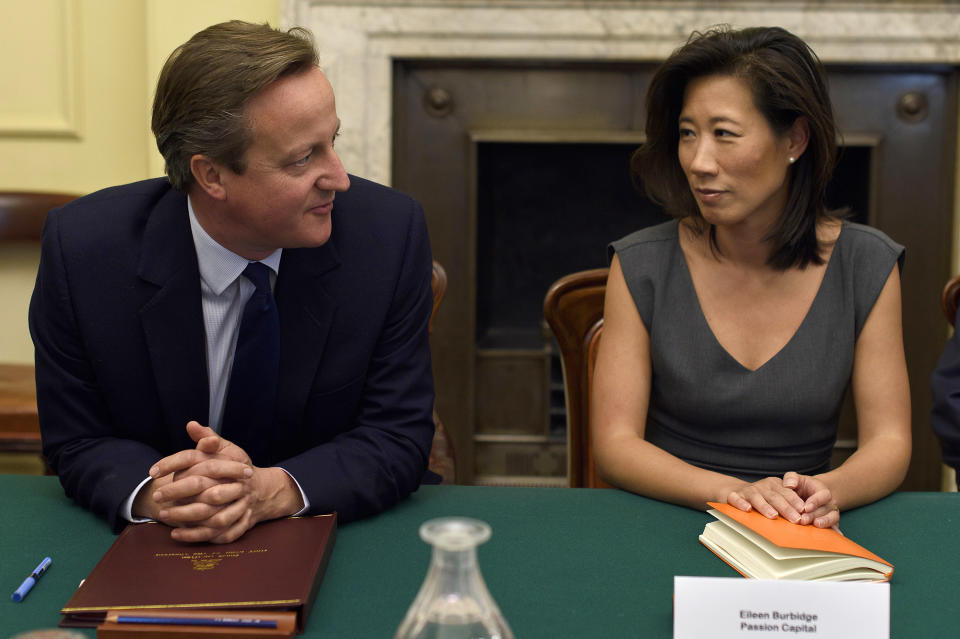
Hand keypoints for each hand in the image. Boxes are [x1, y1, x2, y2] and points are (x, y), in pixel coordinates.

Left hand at [149, 422, 303, 542]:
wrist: (263, 490)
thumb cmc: (238, 468)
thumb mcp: (227, 449)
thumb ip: (208, 438)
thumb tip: (191, 424)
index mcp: (232, 465)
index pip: (201, 462)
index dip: (175, 465)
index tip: (153, 471)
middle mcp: (238, 486)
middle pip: (207, 492)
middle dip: (179, 495)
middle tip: (157, 497)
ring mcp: (242, 506)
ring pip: (215, 517)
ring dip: (187, 518)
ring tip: (165, 516)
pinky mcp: (241, 523)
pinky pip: (220, 534)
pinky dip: (198, 536)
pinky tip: (178, 534)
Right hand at [725, 476, 805, 523]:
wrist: (735, 490)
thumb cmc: (761, 498)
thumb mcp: (775, 496)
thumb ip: (788, 503)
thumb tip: (804, 519)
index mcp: (774, 484)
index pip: (787, 493)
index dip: (795, 502)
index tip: (804, 511)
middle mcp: (762, 486)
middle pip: (775, 497)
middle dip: (786, 508)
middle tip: (795, 519)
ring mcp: (748, 490)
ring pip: (757, 498)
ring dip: (765, 506)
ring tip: (773, 516)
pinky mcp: (734, 495)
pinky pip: (736, 499)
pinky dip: (741, 503)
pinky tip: (747, 509)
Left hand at [783, 472, 839, 528]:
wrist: (810, 494)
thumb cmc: (801, 486)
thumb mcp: (796, 479)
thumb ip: (791, 478)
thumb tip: (789, 485)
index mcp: (822, 491)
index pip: (823, 495)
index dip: (816, 501)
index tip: (806, 507)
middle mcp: (829, 503)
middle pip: (826, 509)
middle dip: (814, 515)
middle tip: (803, 520)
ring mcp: (831, 513)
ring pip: (833, 518)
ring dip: (824, 523)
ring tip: (815, 526)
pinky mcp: (831, 523)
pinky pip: (835, 528)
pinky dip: (835, 533)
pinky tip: (833, 538)